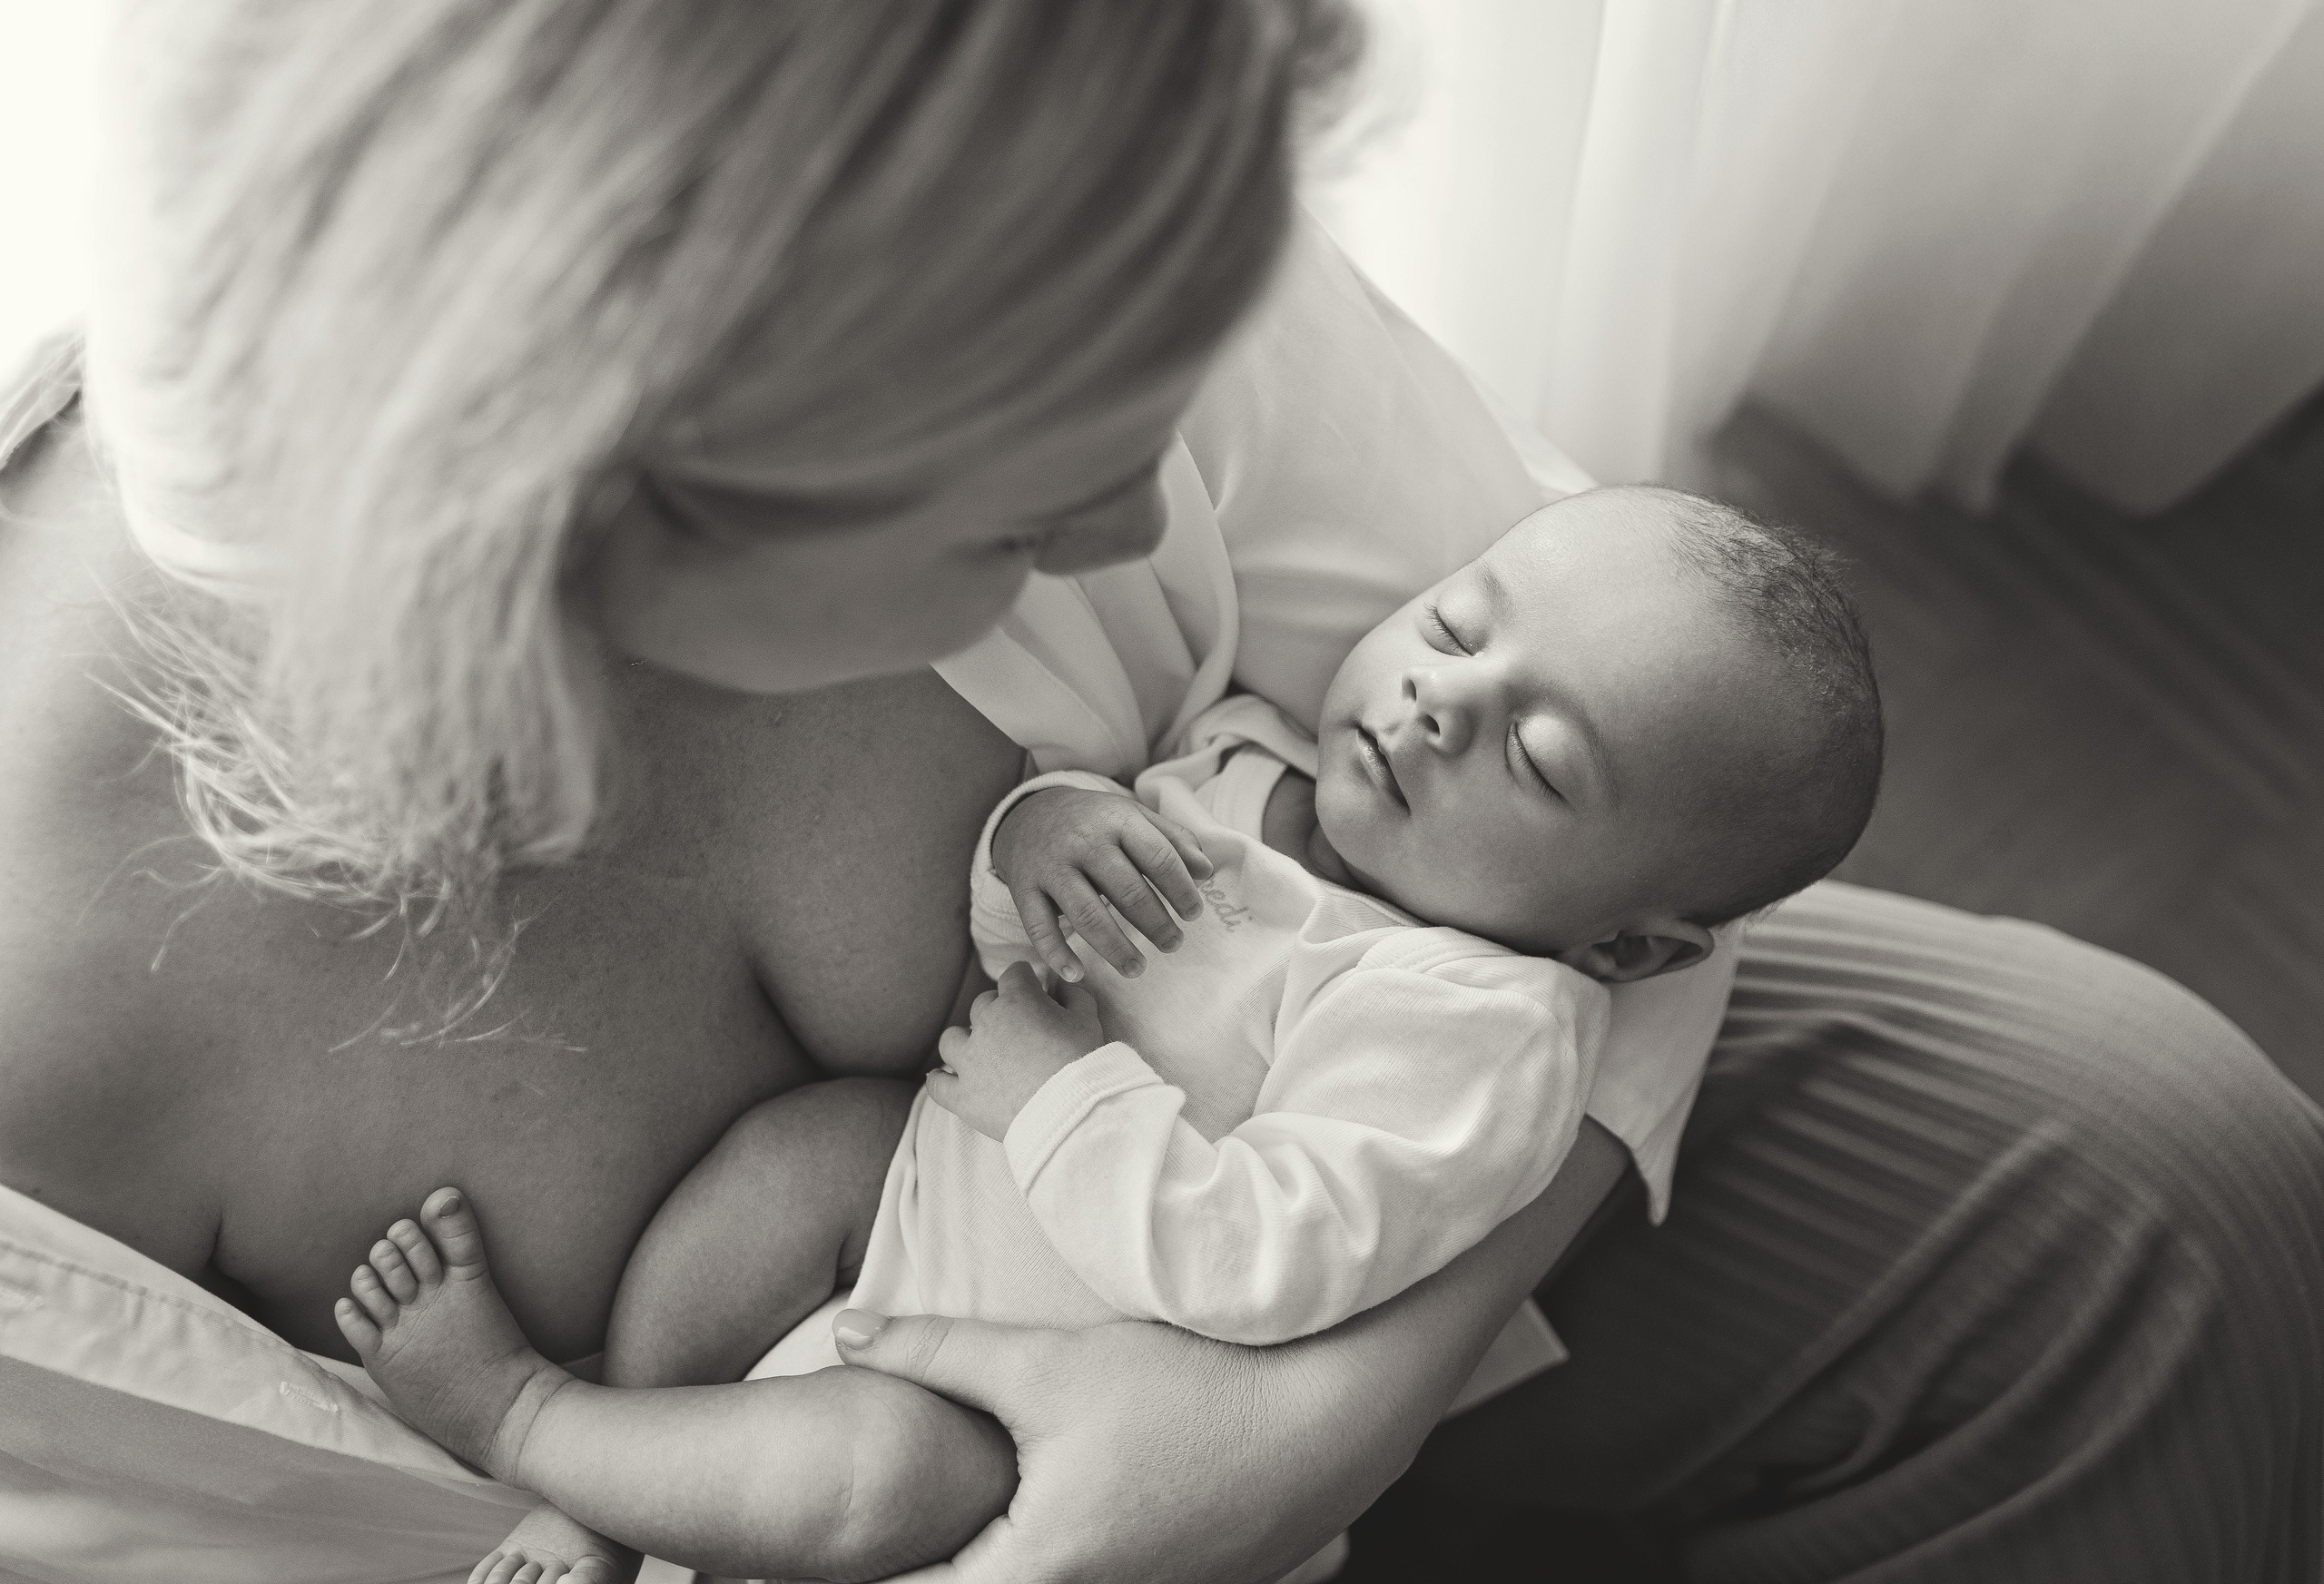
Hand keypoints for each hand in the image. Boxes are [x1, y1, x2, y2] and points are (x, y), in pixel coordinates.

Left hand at [833, 1311, 1385, 1583]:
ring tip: (928, 1530)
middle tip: (846, 1533)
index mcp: (1032, 1580)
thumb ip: (941, 1352)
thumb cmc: (1192, 1389)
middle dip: (906, 1565)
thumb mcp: (1052, 1363)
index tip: (785, 1551)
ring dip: (968, 1566)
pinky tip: (1021, 1520)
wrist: (1331, 1422)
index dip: (838, 1572)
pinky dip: (1028, 1563)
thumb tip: (847, 1334)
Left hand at [927, 963, 1105, 1141]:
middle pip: (983, 1004)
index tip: (1032, 987)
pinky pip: (937, 1084)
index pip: (1014, 974)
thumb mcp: (1087, 1019)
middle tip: (1016, 1026)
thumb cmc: (1082, 1062)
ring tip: (978, 1051)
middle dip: (998, 1009)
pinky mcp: (962, 1095)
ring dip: (963, 1040)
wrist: (1069, 1111)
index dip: (1025, 979)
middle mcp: (986, 1024)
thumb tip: (1062, 983)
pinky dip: (939, 1079)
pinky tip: (943, 1077)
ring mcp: (969, 1060)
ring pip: (952, 1039)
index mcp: (1017, 1000)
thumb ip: (1073, 993)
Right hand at [992, 789, 1213, 980]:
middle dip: (1155, 923)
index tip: (1193, 914)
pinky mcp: (1023, 887)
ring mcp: (1050, 865)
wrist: (1028, 813)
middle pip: (1126, 889)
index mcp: (1116, 820)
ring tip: (1137, 968)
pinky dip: (1056, 954)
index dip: (1180, 889)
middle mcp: (1082, 841)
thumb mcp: (1133, 816)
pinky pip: (1038, 926)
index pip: (1158, 857)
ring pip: (1085, 913)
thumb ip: (1173, 840)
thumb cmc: (1094, 822)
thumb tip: (1206, 871)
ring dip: (1115, 947)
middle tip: (1173, 944)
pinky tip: (1077, 974)